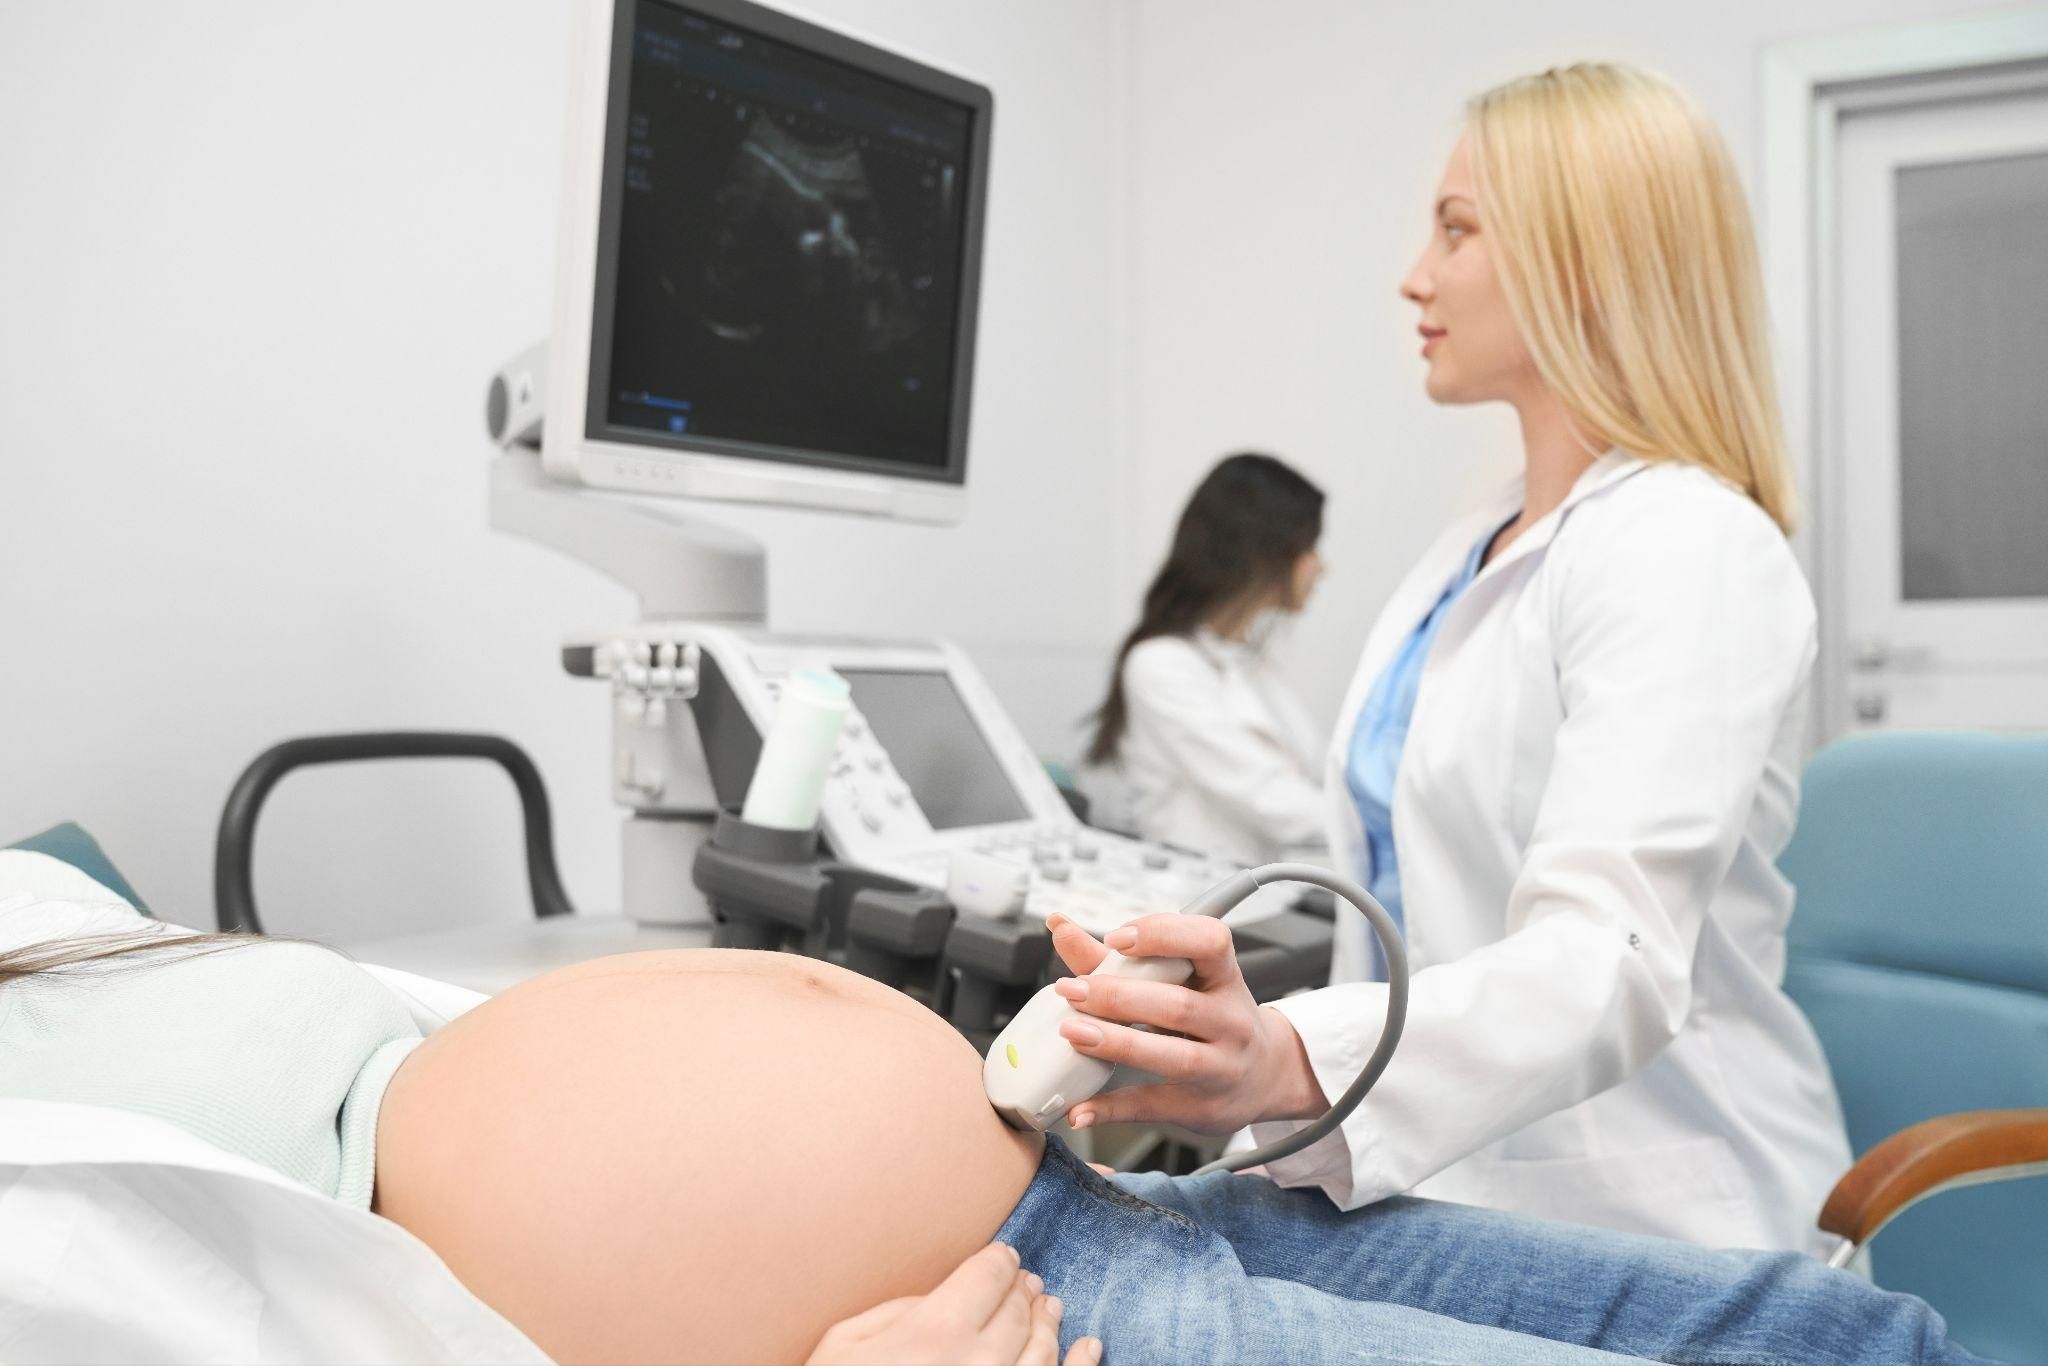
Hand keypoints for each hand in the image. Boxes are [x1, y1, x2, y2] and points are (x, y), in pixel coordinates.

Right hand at [805, 1242, 1102, 1365]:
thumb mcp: (843, 1342)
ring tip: (1050, 1307)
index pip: (988, 1276)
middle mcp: (979, 1364)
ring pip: (1043, 1350)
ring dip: (1048, 1322)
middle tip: (1025, 1282)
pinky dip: (1081, 1364)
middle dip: (1022, 1290)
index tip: (1003, 1258)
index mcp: (935, 1332)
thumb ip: (898, 1309)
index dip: (999, 1261)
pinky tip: (1089, 1345)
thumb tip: (941, 1295)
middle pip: (1018, 1310)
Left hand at [1045, 912, 1325, 1133]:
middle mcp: (1231, 1022)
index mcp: (1225, 979)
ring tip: (1073, 1031)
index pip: (1210, 942)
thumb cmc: (1213, 1017)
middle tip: (1070, 989)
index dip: (1163, 936)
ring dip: (1117, 1043)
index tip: (1116, 938)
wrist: (1266, 1076)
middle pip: (1178, 1005)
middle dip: (1118, 996)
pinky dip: (1112, 1109)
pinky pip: (1153, 1107)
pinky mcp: (1201, 1108)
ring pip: (1173, 1056)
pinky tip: (1081, 1107)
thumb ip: (1120, 960)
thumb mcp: (1185, 984)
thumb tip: (1061, 928)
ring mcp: (1221, 1068)